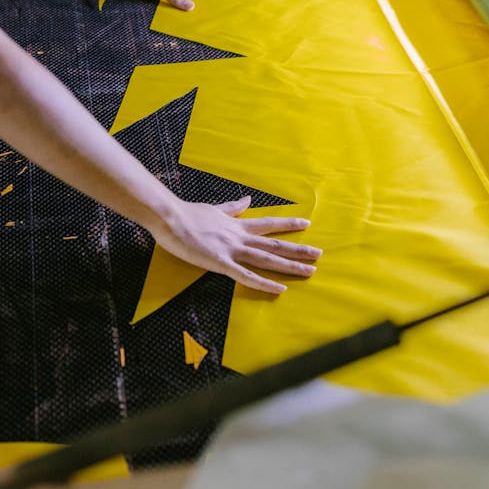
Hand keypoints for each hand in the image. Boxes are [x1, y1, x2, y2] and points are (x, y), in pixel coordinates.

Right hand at [150, 196, 320, 293]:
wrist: (169, 216)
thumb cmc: (187, 214)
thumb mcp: (214, 208)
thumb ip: (232, 208)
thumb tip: (247, 200)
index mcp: (236, 225)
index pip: (268, 225)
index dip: (287, 225)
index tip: (305, 224)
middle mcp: (239, 237)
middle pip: (274, 244)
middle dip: (298, 249)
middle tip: (319, 253)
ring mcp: (231, 250)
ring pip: (267, 259)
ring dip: (290, 266)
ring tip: (310, 270)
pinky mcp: (221, 262)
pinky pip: (247, 276)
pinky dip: (265, 283)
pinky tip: (280, 289)